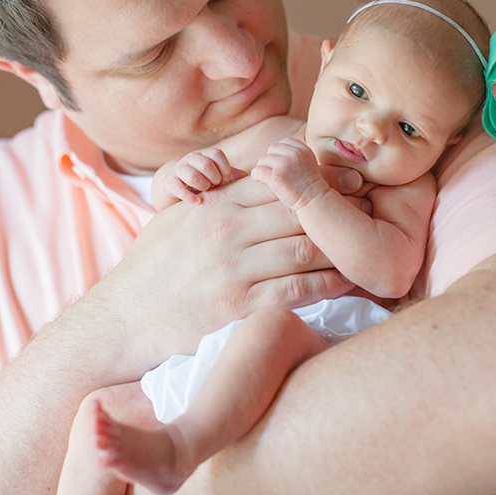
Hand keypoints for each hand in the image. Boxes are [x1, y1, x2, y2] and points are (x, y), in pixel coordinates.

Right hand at [98, 175, 356, 369]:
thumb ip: (214, 194)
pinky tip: (347, 281)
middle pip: (299, 211)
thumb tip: (249, 175)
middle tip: (371, 210)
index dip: (317, 179)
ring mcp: (234, 268)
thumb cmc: (150, 266)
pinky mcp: (239, 305)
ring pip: (304, 248)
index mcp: (215, 203)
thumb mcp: (174, 216)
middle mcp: (227, 229)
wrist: (124, 319)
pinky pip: (296, 289)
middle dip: (338, 209)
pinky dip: (327, 284)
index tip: (348, 182)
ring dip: (340, 247)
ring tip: (364, 246)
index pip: (278, 180)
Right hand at [163, 148, 238, 204]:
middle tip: (216, 186)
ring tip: (206, 192)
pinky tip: (198, 202)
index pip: (217, 154)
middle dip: (214, 178)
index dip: (225, 168)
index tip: (227, 179)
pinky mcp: (170, 181)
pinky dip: (189, 196)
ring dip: (202, 185)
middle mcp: (191, 158)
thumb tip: (247, 177)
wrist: (177, 185)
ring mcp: (179, 169)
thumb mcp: (217, 176)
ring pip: (192, 174)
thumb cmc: (204, 180)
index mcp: (205, 154)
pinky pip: (178, 187)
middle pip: (206, 164)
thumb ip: (231, 175)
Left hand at [251, 139, 332, 211]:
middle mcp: (294, 153)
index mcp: (303, 149)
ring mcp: (284, 164)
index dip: (279, 152)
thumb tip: (275, 152)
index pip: (284, 142)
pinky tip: (260, 180)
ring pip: (263, 159)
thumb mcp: (308, 162)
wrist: (314, 200)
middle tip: (271, 171)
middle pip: (272, 149)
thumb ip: (295, 153)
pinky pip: (257, 170)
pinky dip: (256, 175)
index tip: (279, 163)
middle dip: (270, 159)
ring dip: (263, 168)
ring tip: (267, 177)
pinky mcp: (276, 176)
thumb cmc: (309, 184)